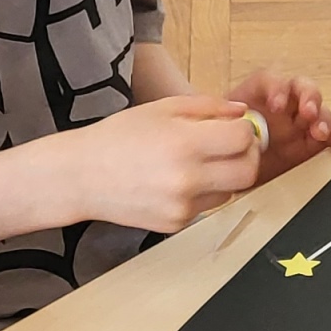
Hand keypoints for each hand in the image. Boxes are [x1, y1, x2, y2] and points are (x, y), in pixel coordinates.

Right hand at [62, 94, 263, 231]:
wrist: (82, 176)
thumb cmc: (118, 137)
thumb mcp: (162, 109)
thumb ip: (207, 107)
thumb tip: (242, 113)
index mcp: (184, 143)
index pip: (242, 139)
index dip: (245, 130)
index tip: (237, 127)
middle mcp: (187, 178)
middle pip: (247, 172)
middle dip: (247, 156)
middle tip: (234, 147)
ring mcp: (183, 206)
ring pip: (231, 192)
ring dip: (225, 176)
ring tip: (199, 163)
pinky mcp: (177, 224)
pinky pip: (207, 207)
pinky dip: (203, 193)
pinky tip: (178, 181)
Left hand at [225, 68, 330, 179]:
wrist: (227, 171)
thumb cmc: (221, 145)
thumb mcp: (215, 130)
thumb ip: (219, 122)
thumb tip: (218, 121)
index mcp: (257, 97)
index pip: (270, 80)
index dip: (277, 87)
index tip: (277, 105)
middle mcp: (281, 107)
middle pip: (302, 89)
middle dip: (308, 97)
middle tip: (307, 112)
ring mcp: (298, 125)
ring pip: (319, 110)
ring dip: (322, 117)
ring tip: (320, 131)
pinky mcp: (311, 144)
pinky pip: (330, 134)